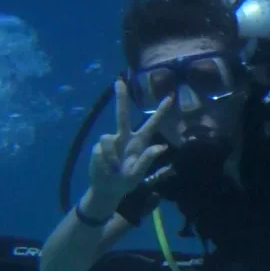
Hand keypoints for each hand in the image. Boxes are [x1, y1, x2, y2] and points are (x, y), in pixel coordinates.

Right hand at [88, 80, 172, 208]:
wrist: (106, 189)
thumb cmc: (126, 182)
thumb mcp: (138, 174)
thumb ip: (148, 160)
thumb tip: (161, 147)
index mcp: (139, 143)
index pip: (152, 124)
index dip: (161, 112)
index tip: (170, 97)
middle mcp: (125, 138)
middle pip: (122, 115)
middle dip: (121, 98)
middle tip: (119, 81)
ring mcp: (111, 142)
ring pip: (108, 138)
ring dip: (110, 156)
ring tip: (114, 169)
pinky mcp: (98, 147)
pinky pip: (100, 149)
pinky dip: (103, 160)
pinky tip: (106, 168)